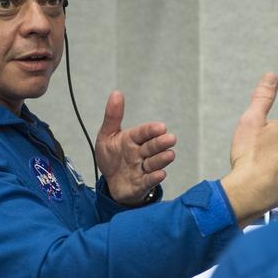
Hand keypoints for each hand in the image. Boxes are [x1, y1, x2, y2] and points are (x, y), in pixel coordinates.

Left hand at [94, 90, 176, 204]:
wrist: (110, 182)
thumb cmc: (111, 157)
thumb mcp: (107, 136)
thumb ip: (113, 116)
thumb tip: (116, 92)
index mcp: (132, 139)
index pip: (143, 133)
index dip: (151, 130)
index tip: (160, 127)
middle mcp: (140, 153)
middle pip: (151, 147)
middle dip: (160, 143)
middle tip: (171, 138)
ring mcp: (142, 169)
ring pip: (153, 163)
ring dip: (161, 159)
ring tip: (170, 155)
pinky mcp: (140, 185)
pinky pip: (148, 181)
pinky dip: (154, 178)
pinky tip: (161, 174)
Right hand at [220, 73, 277, 226]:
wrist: (249, 192)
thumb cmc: (248, 159)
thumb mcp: (250, 120)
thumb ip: (263, 97)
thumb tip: (270, 77)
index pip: (274, 129)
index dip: (259, 136)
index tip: (253, 145)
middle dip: (267, 150)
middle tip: (253, 159)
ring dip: (270, 165)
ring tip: (257, 171)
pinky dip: (273, 179)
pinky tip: (262, 181)